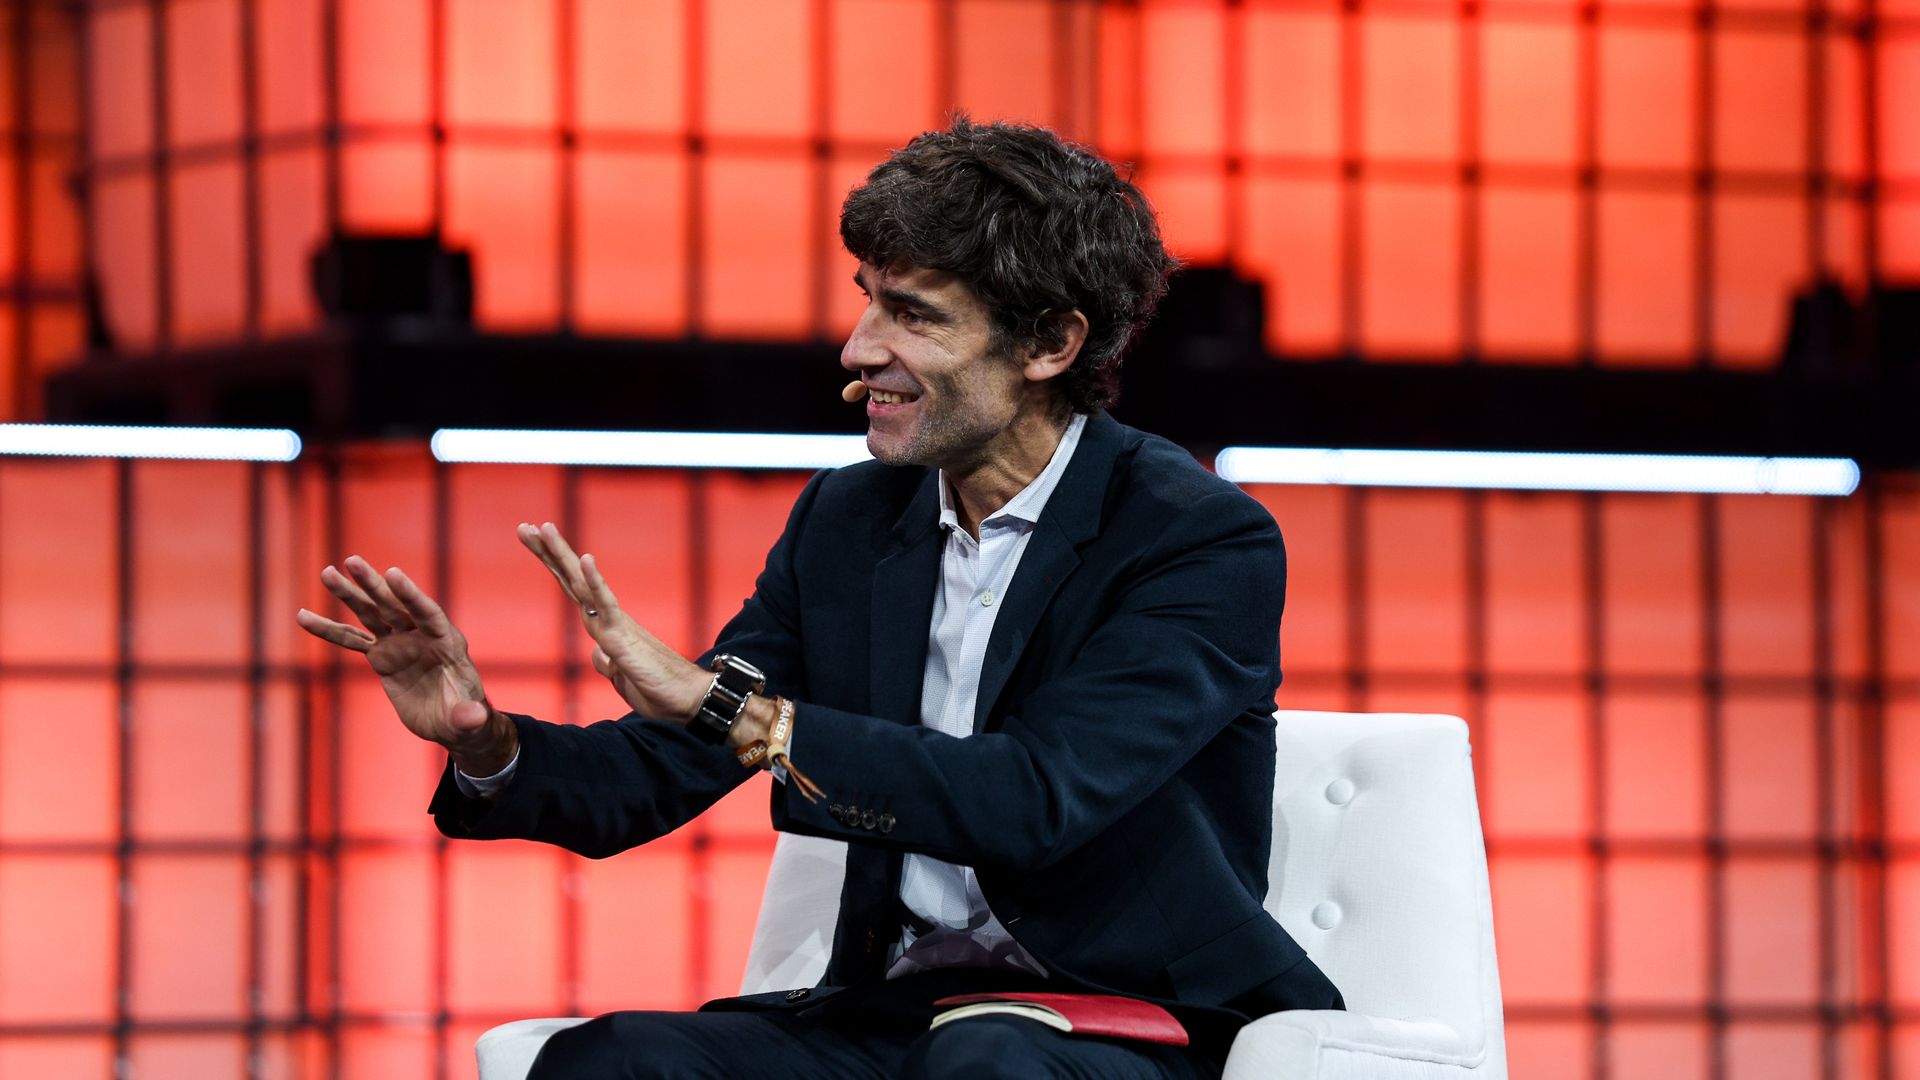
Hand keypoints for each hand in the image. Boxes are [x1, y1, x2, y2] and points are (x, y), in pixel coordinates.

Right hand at [295, 555, 517, 774]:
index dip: (411, 595)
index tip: (392, 573)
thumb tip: (473, 717)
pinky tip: (304, 616)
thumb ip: (469, 717)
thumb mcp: (468, 722)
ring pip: (371, 614)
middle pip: (395, 606)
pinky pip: (351, 640)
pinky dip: (329, 629)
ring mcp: (399, 643)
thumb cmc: (465, 718)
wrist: (451, 721)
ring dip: (350, 594)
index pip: (428, 613)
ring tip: (327, 572)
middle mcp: (421, 636)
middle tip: (352, 561)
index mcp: (447, 643)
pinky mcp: (381, 656)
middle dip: (374, 584)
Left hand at [517, 522, 707, 722]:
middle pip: (571, 579)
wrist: (688, 699)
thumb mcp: (622, 678)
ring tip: (544, 528)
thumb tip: (598, 654)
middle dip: (548, 552)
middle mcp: (607, 618)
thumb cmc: (658, 688)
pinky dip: (595, 580)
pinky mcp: (624, 636)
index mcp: (603, 626)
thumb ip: (607, 662)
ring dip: (562, 555)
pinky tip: (585, 557)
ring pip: (583, 584)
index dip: (552, 565)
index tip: (534, 541)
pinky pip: (607, 604)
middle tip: (525, 527)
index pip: (572, 589)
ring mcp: (615, 623)